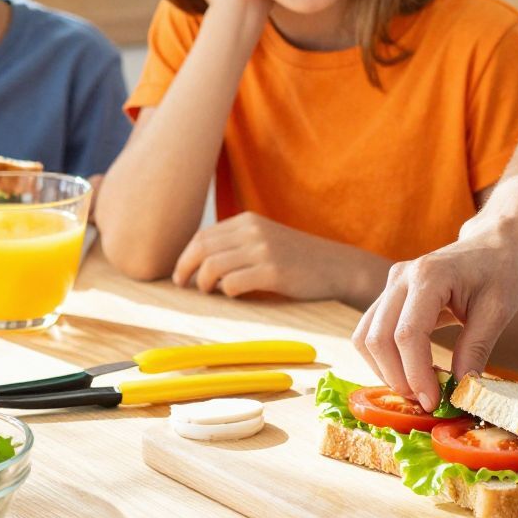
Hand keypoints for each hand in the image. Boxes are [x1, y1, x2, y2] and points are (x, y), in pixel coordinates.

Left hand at [173, 212, 383, 302]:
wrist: (336, 267)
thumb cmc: (297, 260)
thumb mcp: (266, 241)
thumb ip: (237, 245)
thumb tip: (198, 266)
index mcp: (248, 221)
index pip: (202, 236)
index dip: (185, 257)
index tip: (181, 275)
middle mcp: (253, 230)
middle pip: (202, 248)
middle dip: (186, 269)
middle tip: (184, 286)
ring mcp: (263, 250)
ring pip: (213, 266)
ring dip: (205, 284)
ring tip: (210, 293)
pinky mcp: (273, 271)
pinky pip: (234, 283)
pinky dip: (227, 292)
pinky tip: (234, 296)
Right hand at [355, 224, 517, 409]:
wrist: (492, 245)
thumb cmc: (499, 273)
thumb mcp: (497, 311)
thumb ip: (476, 349)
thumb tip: (460, 390)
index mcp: (430, 276)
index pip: (408, 334)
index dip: (416, 373)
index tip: (433, 401)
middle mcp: (401, 278)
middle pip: (377, 338)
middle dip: (397, 377)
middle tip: (425, 401)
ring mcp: (390, 285)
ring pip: (366, 338)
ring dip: (385, 371)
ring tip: (418, 389)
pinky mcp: (388, 296)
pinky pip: (371, 333)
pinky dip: (384, 359)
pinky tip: (411, 373)